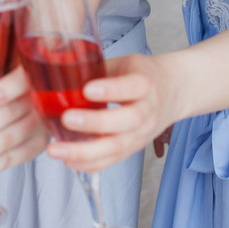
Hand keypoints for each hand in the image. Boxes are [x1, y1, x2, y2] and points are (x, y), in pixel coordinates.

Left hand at [0, 66, 47, 182]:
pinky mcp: (37, 145)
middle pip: (6, 116)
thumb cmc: (9, 87)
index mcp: (28, 76)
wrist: (36, 99)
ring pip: (8, 140)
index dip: (9, 89)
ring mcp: (41, 125)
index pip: (22, 80)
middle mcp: (39, 101)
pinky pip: (13, 158)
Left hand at [45, 52, 170, 172]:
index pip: (133, 87)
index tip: (87, 89)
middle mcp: (147, 111)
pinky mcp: (134, 148)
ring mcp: (142, 133)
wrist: (172, 91)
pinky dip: (90, 164)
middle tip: (66, 119)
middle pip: (127, 121)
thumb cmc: (141, 74)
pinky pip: (113, 160)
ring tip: (56, 149)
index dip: (111, 89)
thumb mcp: (124, 63)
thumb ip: (97, 68)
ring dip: (85, 151)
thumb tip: (58, 70)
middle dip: (95, 123)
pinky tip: (68, 161)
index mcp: (145, 83)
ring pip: (118, 146)